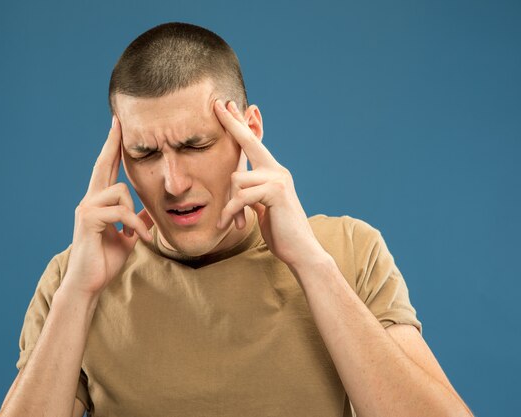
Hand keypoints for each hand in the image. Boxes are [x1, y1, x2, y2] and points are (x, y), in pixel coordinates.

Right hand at [60, 116, 153, 297]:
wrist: (89, 283)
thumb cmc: (106, 260)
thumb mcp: (128, 236)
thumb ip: (137, 221)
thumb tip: (152, 212)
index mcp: (99, 202)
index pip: (106, 170)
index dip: (112, 149)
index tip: (117, 128)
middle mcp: (89, 200)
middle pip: (102, 165)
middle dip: (112, 144)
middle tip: (118, 122)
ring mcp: (86, 208)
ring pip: (121, 192)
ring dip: (135, 215)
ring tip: (136, 234)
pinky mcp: (89, 219)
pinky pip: (120, 211)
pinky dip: (133, 225)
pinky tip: (133, 238)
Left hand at [214, 100, 328, 269]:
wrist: (300, 250)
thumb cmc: (280, 231)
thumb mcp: (262, 208)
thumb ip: (252, 193)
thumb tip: (240, 185)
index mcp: (273, 172)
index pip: (255, 144)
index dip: (241, 125)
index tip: (230, 108)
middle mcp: (278, 170)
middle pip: (250, 142)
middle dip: (233, 123)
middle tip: (219, 104)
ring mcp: (279, 179)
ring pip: (237, 179)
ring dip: (229, 204)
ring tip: (231, 222)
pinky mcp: (276, 192)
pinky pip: (241, 196)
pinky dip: (231, 212)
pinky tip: (230, 225)